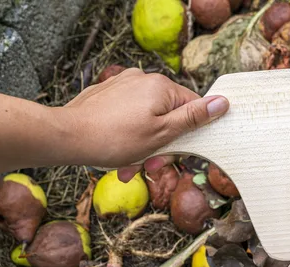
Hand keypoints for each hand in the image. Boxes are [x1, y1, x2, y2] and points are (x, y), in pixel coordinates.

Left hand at [57, 68, 229, 180]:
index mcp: (162, 86)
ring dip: (144, 145)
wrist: (66, 137)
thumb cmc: (115, 139)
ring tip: (128, 165)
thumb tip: (223, 102)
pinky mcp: (108, 93)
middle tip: (148, 165)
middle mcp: (143, 79)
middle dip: (161, 144)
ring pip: (148, 118)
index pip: (192, 107)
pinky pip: (129, 115)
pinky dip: (128, 135)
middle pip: (169, 115)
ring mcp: (123, 84)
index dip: (189, 134)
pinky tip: (118, 153)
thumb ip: (194, 118)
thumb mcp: (163, 133)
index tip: (176, 153)